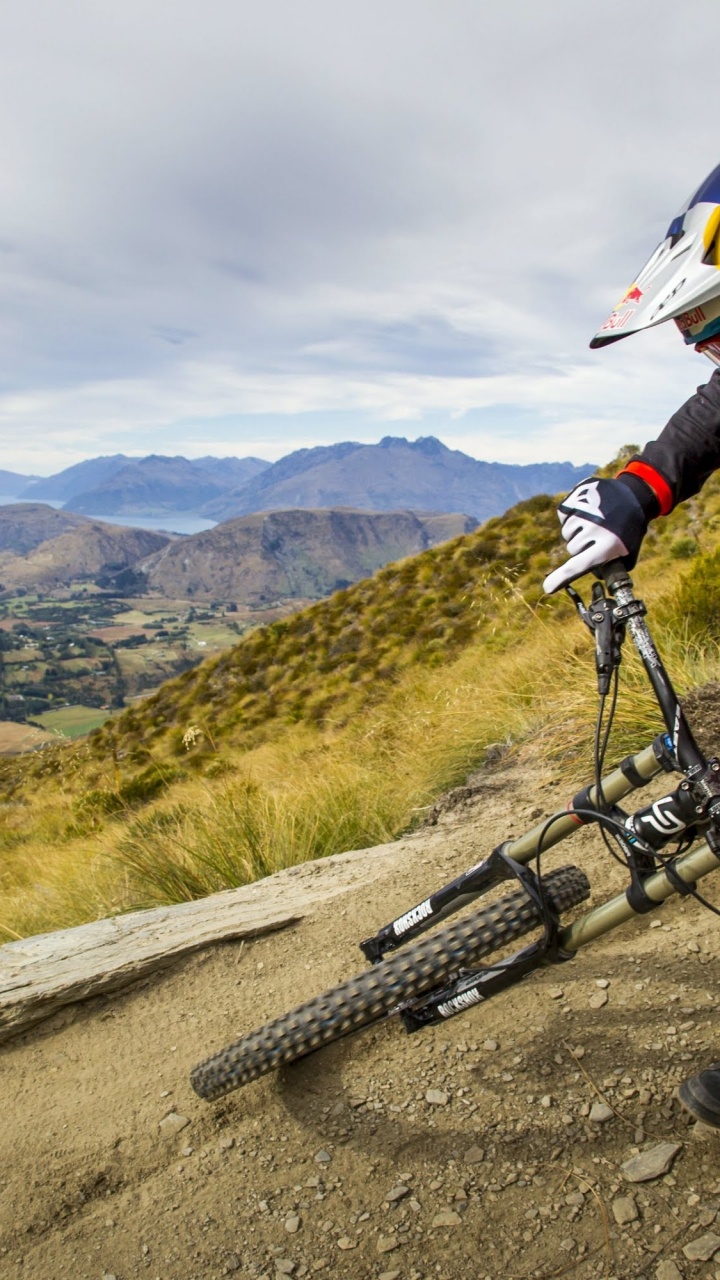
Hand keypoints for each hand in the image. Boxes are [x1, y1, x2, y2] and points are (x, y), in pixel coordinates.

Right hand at [542, 477, 648, 593]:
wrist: (634, 494)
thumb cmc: (630, 528)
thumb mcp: (627, 550)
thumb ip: (611, 567)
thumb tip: (595, 576)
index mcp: (608, 545)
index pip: (578, 565)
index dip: (561, 578)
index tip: (547, 588)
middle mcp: (594, 529)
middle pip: (572, 548)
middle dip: (581, 547)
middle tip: (597, 536)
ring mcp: (583, 511)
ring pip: (567, 533)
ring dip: (577, 531)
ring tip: (594, 522)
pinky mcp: (575, 498)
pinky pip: (563, 516)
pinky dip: (571, 516)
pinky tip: (586, 512)